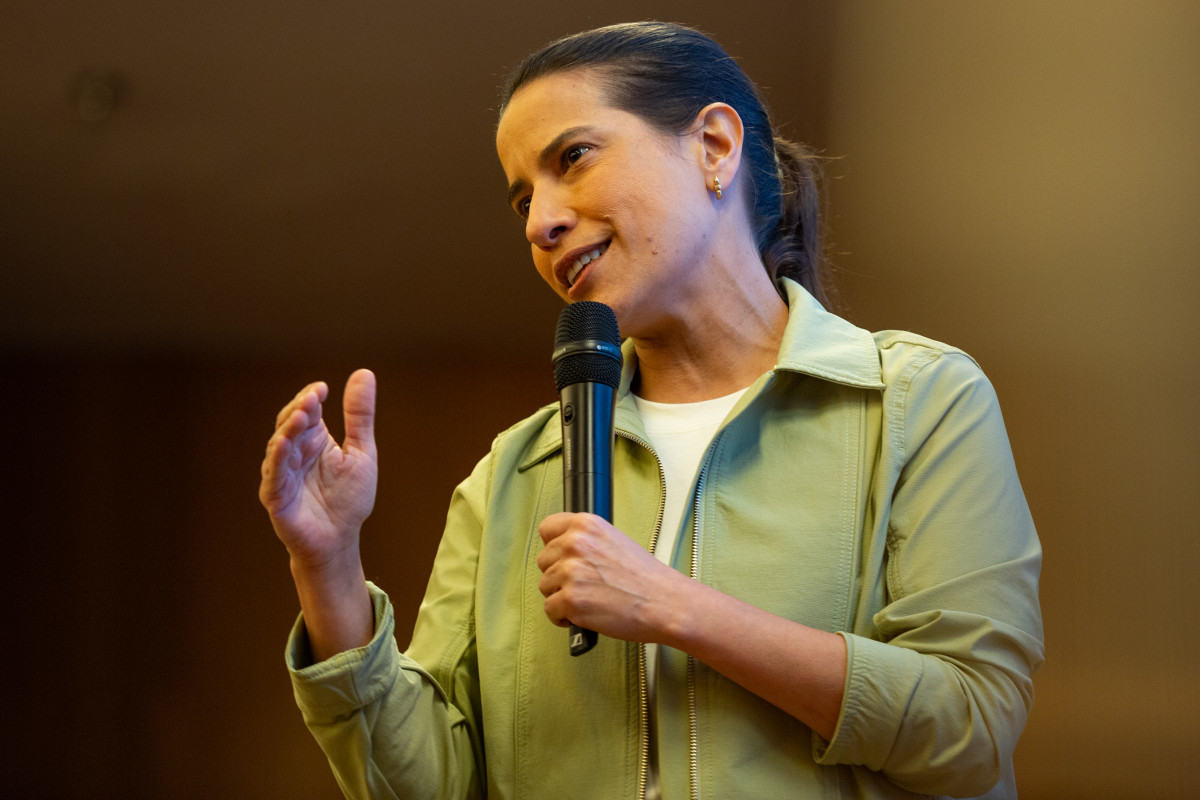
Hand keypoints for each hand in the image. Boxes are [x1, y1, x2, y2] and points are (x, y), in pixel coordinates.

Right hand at [259, 369, 377, 567]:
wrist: (341, 539)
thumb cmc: (348, 499)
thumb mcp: (361, 451)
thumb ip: (359, 416)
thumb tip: (363, 373)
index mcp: (313, 440)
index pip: (305, 411)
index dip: (310, 398)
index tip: (323, 388)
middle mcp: (294, 454)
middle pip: (289, 424)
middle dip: (299, 409)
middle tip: (313, 398)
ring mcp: (282, 474)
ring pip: (278, 447)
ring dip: (287, 430)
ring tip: (300, 416)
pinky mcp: (276, 497)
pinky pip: (273, 476)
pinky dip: (277, 460)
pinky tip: (283, 445)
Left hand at [536, 512, 688, 643]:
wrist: (663, 603)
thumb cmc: (645, 578)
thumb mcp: (614, 540)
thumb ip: (586, 540)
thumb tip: (564, 549)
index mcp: (586, 525)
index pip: (547, 528)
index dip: (553, 546)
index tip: (561, 557)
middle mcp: (574, 543)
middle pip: (544, 560)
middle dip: (559, 575)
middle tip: (583, 584)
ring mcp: (570, 572)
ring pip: (545, 586)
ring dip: (561, 596)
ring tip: (587, 599)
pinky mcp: (570, 600)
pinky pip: (550, 610)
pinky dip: (563, 617)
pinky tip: (582, 615)